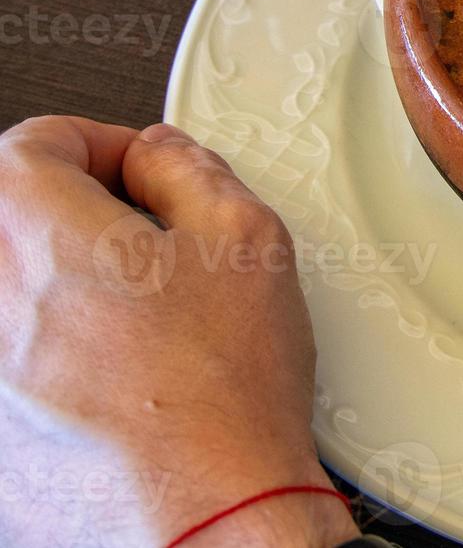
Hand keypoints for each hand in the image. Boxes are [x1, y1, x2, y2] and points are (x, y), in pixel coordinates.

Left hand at [0, 117, 358, 546]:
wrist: (209, 513)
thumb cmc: (226, 395)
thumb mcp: (248, 243)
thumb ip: (192, 173)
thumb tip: (161, 156)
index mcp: (50, 241)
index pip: (28, 148)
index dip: (91, 142)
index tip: (131, 168)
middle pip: (2, 216)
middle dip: (64, 207)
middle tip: (127, 233)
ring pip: (7, 291)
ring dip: (56, 282)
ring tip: (128, 313)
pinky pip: (11, 362)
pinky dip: (50, 353)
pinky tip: (115, 377)